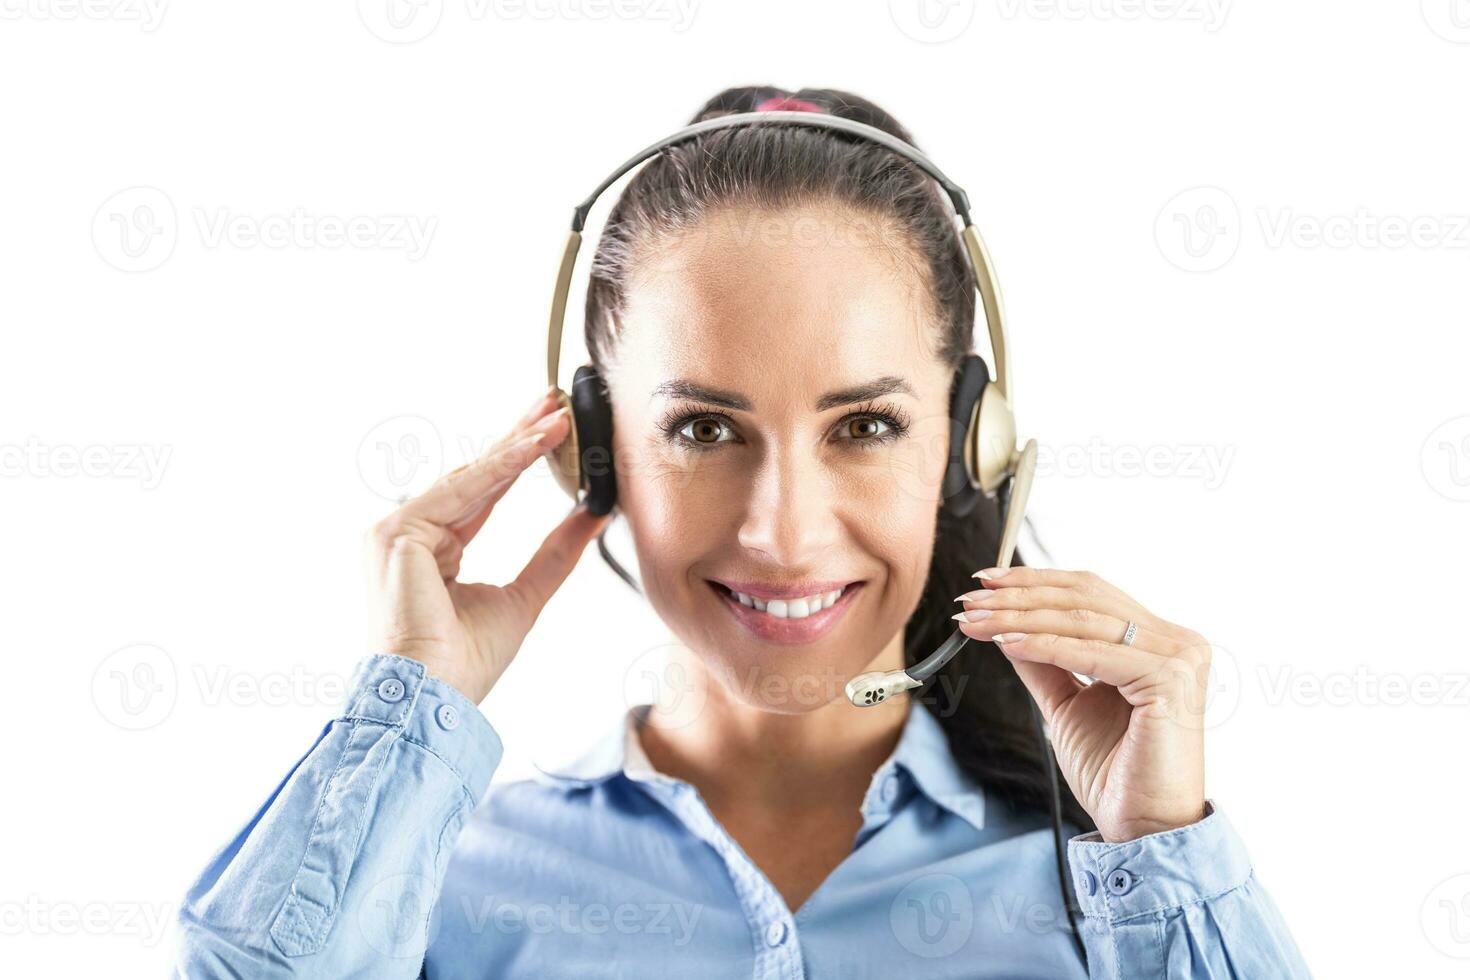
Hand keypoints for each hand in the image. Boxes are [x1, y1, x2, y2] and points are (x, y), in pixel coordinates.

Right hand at [364, 387, 611, 703]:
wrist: (433, 699)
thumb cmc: (465, 663)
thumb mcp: (524, 596)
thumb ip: (554, 553)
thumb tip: (591, 517)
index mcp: (431, 550)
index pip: (481, 494)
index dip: (517, 461)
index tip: (551, 431)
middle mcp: (408, 534)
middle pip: (474, 476)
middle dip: (517, 438)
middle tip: (554, 403)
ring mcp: (396, 531)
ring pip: (470, 478)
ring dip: (516, 446)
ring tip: (556, 418)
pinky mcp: (396, 533)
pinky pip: (461, 491)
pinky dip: (501, 469)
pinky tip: (533, 447)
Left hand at [953, 567, 1209, 842]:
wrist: (1142, 827)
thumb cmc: (1113, 771)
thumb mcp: (1067, 703)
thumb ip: (1044, 661)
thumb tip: (1005, 623)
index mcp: (1159, 640)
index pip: (1089, 592)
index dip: (1035, 582)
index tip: (984, 583)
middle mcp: (1178, 641)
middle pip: (1085, 599)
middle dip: (1019, 597)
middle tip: (970, 601)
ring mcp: (1180, 657)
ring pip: (1084, 620)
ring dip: (1021, 617)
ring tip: (977, 621)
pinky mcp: (1171, 678)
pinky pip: (1093, 653)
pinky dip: (1045, 646)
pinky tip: (1006, 643)